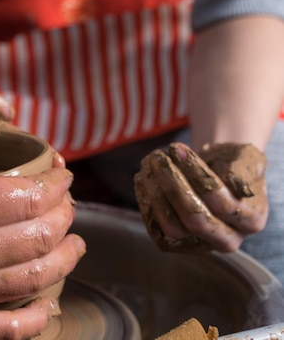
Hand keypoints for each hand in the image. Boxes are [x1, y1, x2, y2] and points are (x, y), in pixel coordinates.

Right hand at [0, 119, 83, 338]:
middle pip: (40, 234)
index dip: (56, 186)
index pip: (29, 195)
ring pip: (35, 278)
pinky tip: (48, 306)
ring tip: (75, 248)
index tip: (66, 178)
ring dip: (64, 260)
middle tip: (70, 209)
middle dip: (65, 218)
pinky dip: (36, 318)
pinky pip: (8, 330)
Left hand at [134, 142, 267, 252]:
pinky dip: (146, 201)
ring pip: (172, 226)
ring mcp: (200, 244)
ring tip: (147, 165)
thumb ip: (244, 169)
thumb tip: (231, 180)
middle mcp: (227, 239)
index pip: (222, 202)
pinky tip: (142, 178)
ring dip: (155, 193)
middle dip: (173, 186)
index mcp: (251, 221)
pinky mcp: (176, 243)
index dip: (197, 174)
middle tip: (156, 158)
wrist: (218, 171)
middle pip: (196, 219)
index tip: (177, 148)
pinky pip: (156, 227)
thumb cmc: (233, 162)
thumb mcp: (248, 158)